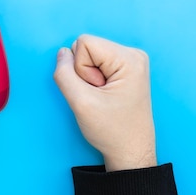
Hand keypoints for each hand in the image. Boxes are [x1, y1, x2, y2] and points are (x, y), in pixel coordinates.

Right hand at [53, 34, 156, 171]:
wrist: (130, 151)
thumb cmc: (112, 131)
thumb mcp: (80, 103)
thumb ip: (64, 74)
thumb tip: (62, 53)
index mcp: (129, 58)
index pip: (84, 43)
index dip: (80, 68)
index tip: (95, 90)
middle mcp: (133, 55)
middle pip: (87, 48)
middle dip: (84, 73)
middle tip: (99, 96)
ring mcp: (130, 62)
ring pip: (89, 56)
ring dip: (87, 78)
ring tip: (102, 97)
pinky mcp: (124, 70)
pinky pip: (95, 64)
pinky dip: (93, 81)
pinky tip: (104, 96)